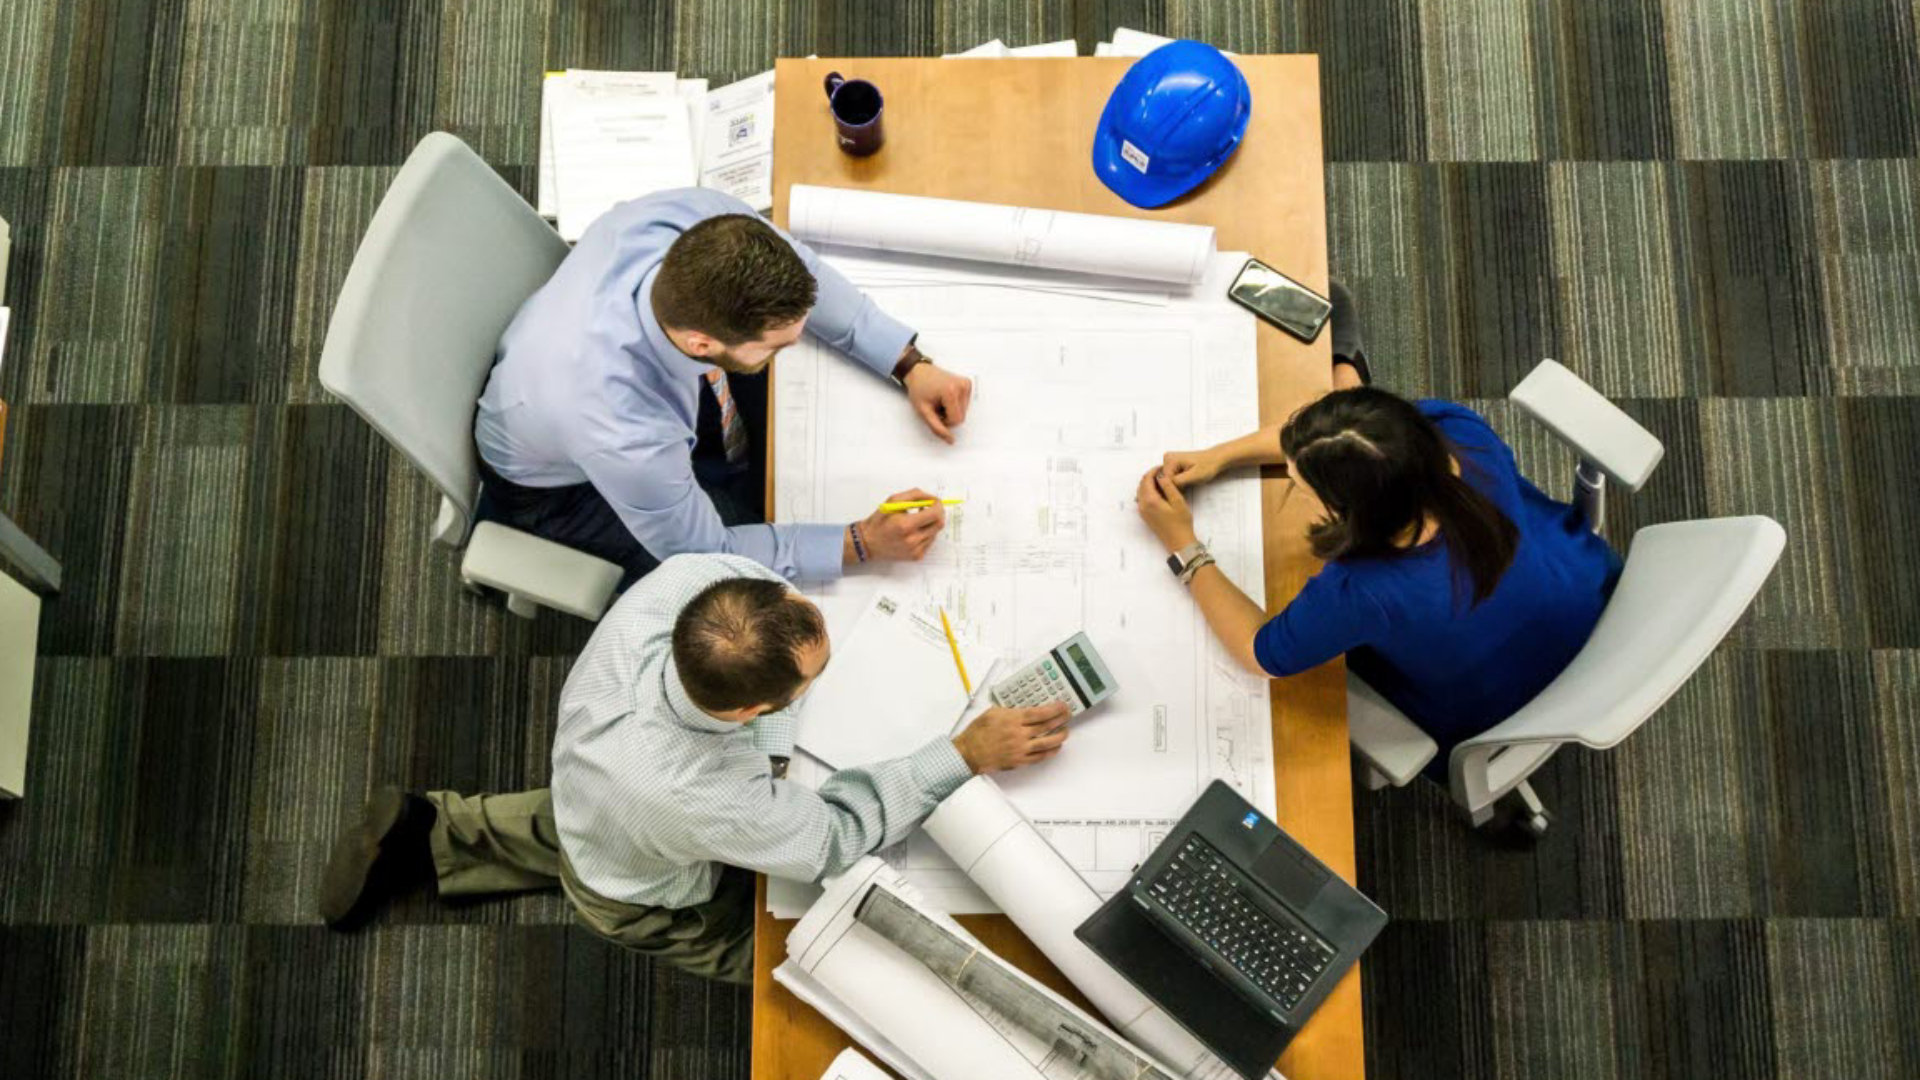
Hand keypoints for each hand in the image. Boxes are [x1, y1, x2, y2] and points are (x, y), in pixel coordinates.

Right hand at [855, 488, 946, 561]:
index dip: (938, 505)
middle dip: (938, 514)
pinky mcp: (916, 556)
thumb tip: (932, 498)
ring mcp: (915, 550)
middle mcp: (912, 540)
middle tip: (930, 509)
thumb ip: (915, 495)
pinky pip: (929, 542)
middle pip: (939, 524)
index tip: (935, 501)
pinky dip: (925, 534)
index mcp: (905, 525)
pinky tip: (913, 532)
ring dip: (930, 524)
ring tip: (916, 522)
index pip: (935, 514)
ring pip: (935, 533)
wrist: (868, 542)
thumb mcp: (893, 500)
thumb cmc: (879, 520)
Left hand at [903, 361, 972, 443]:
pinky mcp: (967, 384)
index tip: (934, 412)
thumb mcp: (924, 412)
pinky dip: (955, 404)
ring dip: (951, 410)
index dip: (944, 421)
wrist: (918, 372)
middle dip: (948, 416)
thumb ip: (937, 428)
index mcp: (951, 391)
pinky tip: (946, 396)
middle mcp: (962, 386)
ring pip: (964, 412)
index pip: (956, 420)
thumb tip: (951, 440)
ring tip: (940, 400)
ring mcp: (966, 384)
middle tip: (936, 406)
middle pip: (961, 417)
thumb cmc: (919, 389)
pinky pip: (965, 403)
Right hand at [952, 703, 1070, 773]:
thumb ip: (1010, 710)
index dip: (1054, 709)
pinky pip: (1039, 757)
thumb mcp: (993, 712)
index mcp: (1012, 720)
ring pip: (1046, 743)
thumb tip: (1024, 709)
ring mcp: (1020, 749)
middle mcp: (1019, 734)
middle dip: (1060, 720)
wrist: (968, 753)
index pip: (1039, 713)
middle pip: (1046, 727)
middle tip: (1067, 715)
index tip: (1062, 706)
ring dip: (1059, 737)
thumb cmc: (977, 733)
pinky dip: (1050, 752)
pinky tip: (1055, 748)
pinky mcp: (1019, 761)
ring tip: (1065, 731)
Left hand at [1136, 466, 1197, 553]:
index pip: (1147, 479)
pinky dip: (1148, 491)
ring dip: (1148, 483)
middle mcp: (1143, 505)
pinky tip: (1159, 491)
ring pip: (1141, 491)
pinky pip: (1142, 499)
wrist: (1179, 542)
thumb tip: (1160, 475)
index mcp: (1150, 501)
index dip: (1154, 470)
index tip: (1163, 467)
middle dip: (1150, 475)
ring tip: (1162, 479)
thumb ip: (1168, 486)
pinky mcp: (1145, 516)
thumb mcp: (1178, 501)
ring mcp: (1142, 511)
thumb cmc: (1181, 523)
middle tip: (1162, 472)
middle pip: (1141, 484)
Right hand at [1161, 448, 1223, 488]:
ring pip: (1167, 480)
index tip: (1186, 488)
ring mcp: (1168, 460)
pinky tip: (1186, 480)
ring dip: (1176, 484)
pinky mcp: (1171, 463)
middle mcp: (1166, 458)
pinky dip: (1177, 482)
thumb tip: (1164, 485)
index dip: (1174, 488)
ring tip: (1188, 482)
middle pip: (1164, 480)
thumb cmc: (1207, 466)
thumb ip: (1178, 481)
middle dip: (1175, 486)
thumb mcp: (1194, 476)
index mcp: (1170, 460)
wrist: (1214, 459)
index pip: (1164, 481)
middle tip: (1188, 484)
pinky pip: (1170, 477)